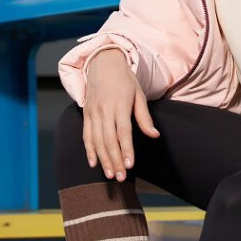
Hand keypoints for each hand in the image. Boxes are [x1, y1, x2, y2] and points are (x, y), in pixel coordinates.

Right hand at [83, 48, 159, 180]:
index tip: (130, 165)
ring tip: (110, 174)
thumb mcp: (139, 95)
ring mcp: (92, 112)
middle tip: (121, 178)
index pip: (123, 132)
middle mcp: (104, 110)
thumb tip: (154, 135)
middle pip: (108, 140)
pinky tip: (94, 163)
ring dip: (103, 159)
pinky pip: (86, 134)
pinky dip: (89, 150)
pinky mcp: (85, 113)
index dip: (126, 150)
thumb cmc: (125, 80)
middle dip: (115, 160)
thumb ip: (144, 117)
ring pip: (96, 140)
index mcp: (119, 105)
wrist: (103, 62)